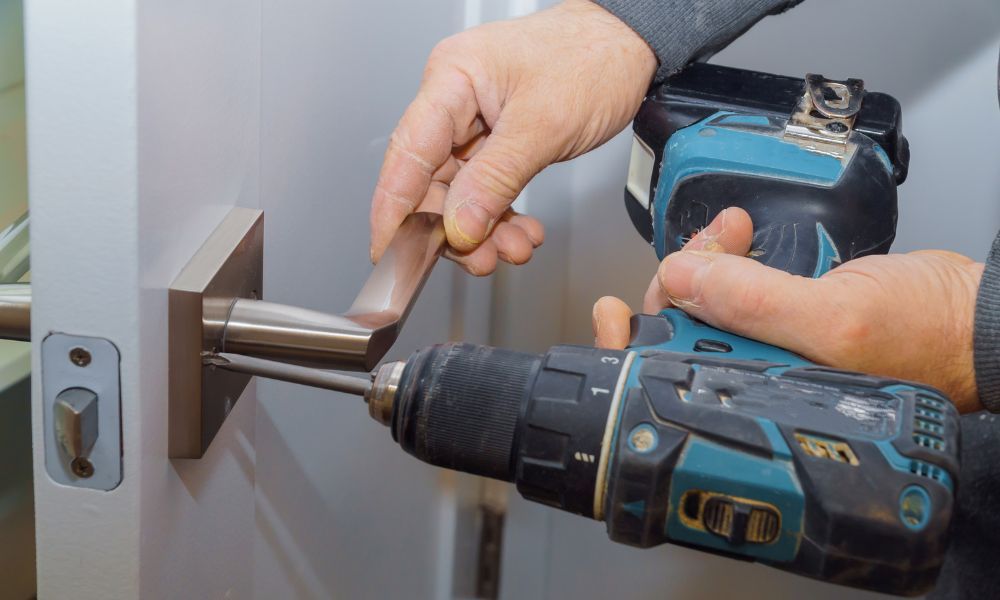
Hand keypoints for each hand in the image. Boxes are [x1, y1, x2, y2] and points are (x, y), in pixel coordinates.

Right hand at [371, 0, 655, 274]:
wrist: (631, 44)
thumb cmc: (592, 57)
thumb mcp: (543, 126)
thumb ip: (495, 180)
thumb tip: (458, 226)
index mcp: (451, 80)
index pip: (407, 155)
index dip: (393, 212)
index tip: (390, 254)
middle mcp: (454, 100)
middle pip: (431, 182)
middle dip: (455, 228)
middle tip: (481, 259)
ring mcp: (474, 121)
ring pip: (460, 192)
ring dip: (484, 229)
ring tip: (513, 247)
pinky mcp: (496, 138)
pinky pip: (485, 188)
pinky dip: (501, 215)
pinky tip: (519, 232)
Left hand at [593, 208, 985, 412]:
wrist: (975, 315)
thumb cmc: (928, 337)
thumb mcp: (837, 320)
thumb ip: (756, 303)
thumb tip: (685, 278)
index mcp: (756, 395)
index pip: (670, 374)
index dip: (634, 340)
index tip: (614, 308)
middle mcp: (755, 377)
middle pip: (678, 333)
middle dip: (677, 282)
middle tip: (701, 248)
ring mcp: (770, 348)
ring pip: (706, 306)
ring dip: (704, 263)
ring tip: (726, 234)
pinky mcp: (786, 320)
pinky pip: (738, 290)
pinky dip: (730, 261)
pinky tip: (737, 239)